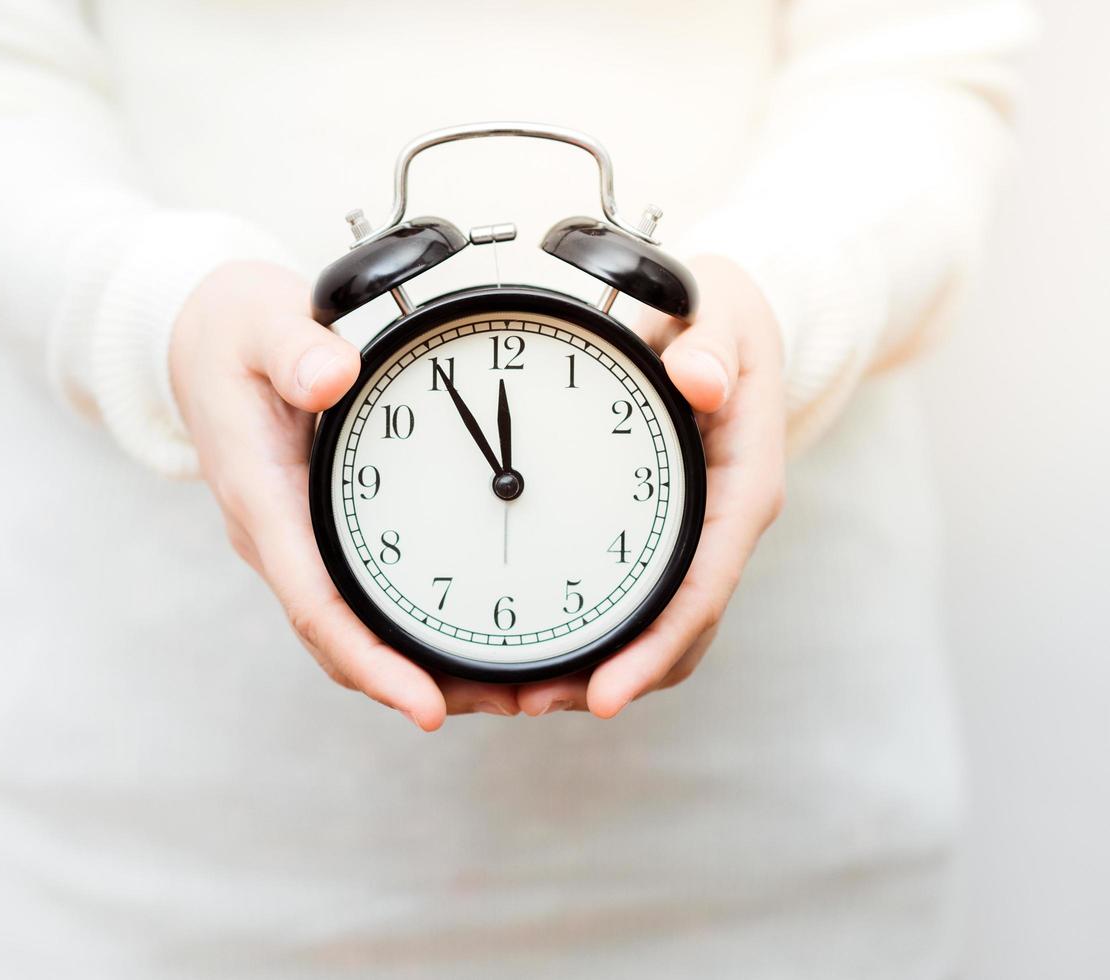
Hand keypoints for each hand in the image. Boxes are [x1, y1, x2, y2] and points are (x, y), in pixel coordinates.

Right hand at [170, 261, 522, 729]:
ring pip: (359, 630)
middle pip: (346, 642)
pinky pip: (367, 600)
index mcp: (263, 501)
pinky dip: (419, 631)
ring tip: (520, 685)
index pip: (317, 605)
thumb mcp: (258, 325)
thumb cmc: (234, 335)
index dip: (372, 662)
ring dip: (430, 667)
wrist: (202, 340)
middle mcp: (280, 539)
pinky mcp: (323, 533)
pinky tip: (481, 632)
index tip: (428, 709)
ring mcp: (301, 543)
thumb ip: (293, 350)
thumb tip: (328, 376)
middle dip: (420, 685)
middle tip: (517, 700)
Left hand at [513, 256, 787, 716]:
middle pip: (676, 631)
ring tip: (515, 692)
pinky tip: (530, 643)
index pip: (702, 585)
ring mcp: (692, 537)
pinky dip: (590, 633)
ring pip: (655, 629)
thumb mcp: (722, 309)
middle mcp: (720, 526)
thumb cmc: (722, 317)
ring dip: (595, 667)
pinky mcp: (661, 535)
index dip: (655, 646)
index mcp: (740, 487)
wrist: (729, 323)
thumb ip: (712, 344)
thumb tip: (703, 382)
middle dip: (614, 676)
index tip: (606, 693)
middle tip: (529, 703)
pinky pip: (634, 602)